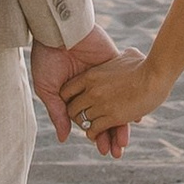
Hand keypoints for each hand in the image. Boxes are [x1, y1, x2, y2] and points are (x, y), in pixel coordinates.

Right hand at [31, 25, 123, 149]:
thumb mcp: (47, 89)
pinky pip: (126, 83)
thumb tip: (65, 138)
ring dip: (120, 124)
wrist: (57, 30)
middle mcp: (91, 88)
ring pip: (116, 104)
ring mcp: (104, 76)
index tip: (103, 149)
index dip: (96, 134)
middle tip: (116, 152)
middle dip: (109, 134)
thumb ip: (59, 113)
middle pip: (105, 115)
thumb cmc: (46, 58)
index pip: (89, 118)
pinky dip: (132, 99)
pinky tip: (137, 117)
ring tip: (124, 142)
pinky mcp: (113, 63)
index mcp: (75, 94)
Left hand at [63, 51, 157, 148]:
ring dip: (87, 126)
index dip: (70, 99)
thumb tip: (127, 53)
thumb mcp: (128, 56)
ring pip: (82, 121)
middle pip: (71, 109)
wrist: (156, 75)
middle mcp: (92, 90)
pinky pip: (93, 129)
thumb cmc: (146, 64)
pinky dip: (94, 134)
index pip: (67, 90)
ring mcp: (101, 104)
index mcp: (91, 75)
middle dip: (76, 116)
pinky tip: (98, 134)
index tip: (78, 103)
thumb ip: (121, 57)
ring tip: (92, 129)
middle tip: (83, 120)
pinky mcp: (112, 117)